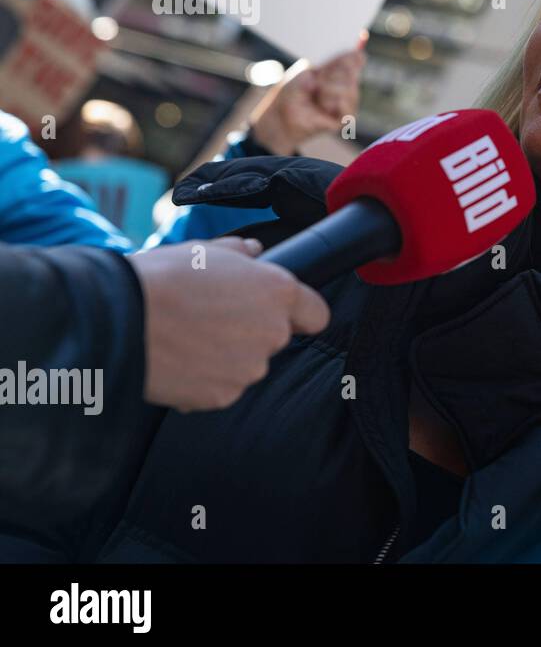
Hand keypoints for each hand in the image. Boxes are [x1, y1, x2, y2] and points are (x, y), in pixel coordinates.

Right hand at [131, 237, 330, 411]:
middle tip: (210, 318)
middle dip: (250, 331)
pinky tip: (178, 360)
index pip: (317, 314)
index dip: (300, 313)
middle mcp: (272, 332)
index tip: (281, 313)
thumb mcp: (206, 250)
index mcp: (278, 292)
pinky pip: (220, 387)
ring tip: (187, 337)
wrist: (118, 318)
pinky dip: (203, 379)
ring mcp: (249, 368)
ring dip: (225, 356)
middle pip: (274, 338)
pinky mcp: (223, 395)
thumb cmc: (162, 277)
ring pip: (246, 364)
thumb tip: (255, 252)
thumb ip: (241, 254)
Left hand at [250, 46, 365, 154]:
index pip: (355, 60)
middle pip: (351, 73)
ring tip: (317, 96)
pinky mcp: (345, 118)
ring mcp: (347, 103)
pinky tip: (322, 107)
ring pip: (350, 88)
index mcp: (338, 73)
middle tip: (317, 81)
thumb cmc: (293, 91)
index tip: (352, 53)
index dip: (354, 56)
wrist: (282, 114)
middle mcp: (347, 87)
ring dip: (329, 89)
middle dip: (331, 75)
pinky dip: (331, 102)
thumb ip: (335, 64)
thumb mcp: (312, 70)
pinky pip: (347, 105)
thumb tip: (361, 55)